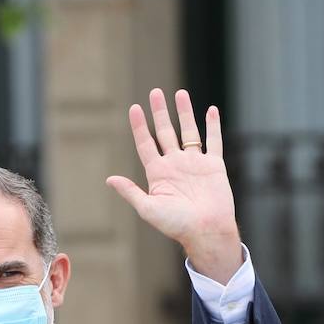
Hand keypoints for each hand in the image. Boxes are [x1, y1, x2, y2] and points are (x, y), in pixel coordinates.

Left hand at [106, 88, 242, 282]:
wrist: (205, 231)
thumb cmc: (176, 224)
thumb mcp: (148, 208)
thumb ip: (130, 192)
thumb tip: (109, 179)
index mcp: (158, 173)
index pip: (146, 144)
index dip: (140, 126)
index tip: (134, 108)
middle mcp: (175, 165)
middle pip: (166, 132)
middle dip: (160, 113)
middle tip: (155, 92)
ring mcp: (195, 163)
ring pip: (189, 132)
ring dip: (184, 113)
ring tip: (180, 93)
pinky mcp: (214, 165)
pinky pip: (214, 141)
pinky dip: (213, 126)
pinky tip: (210, 110)